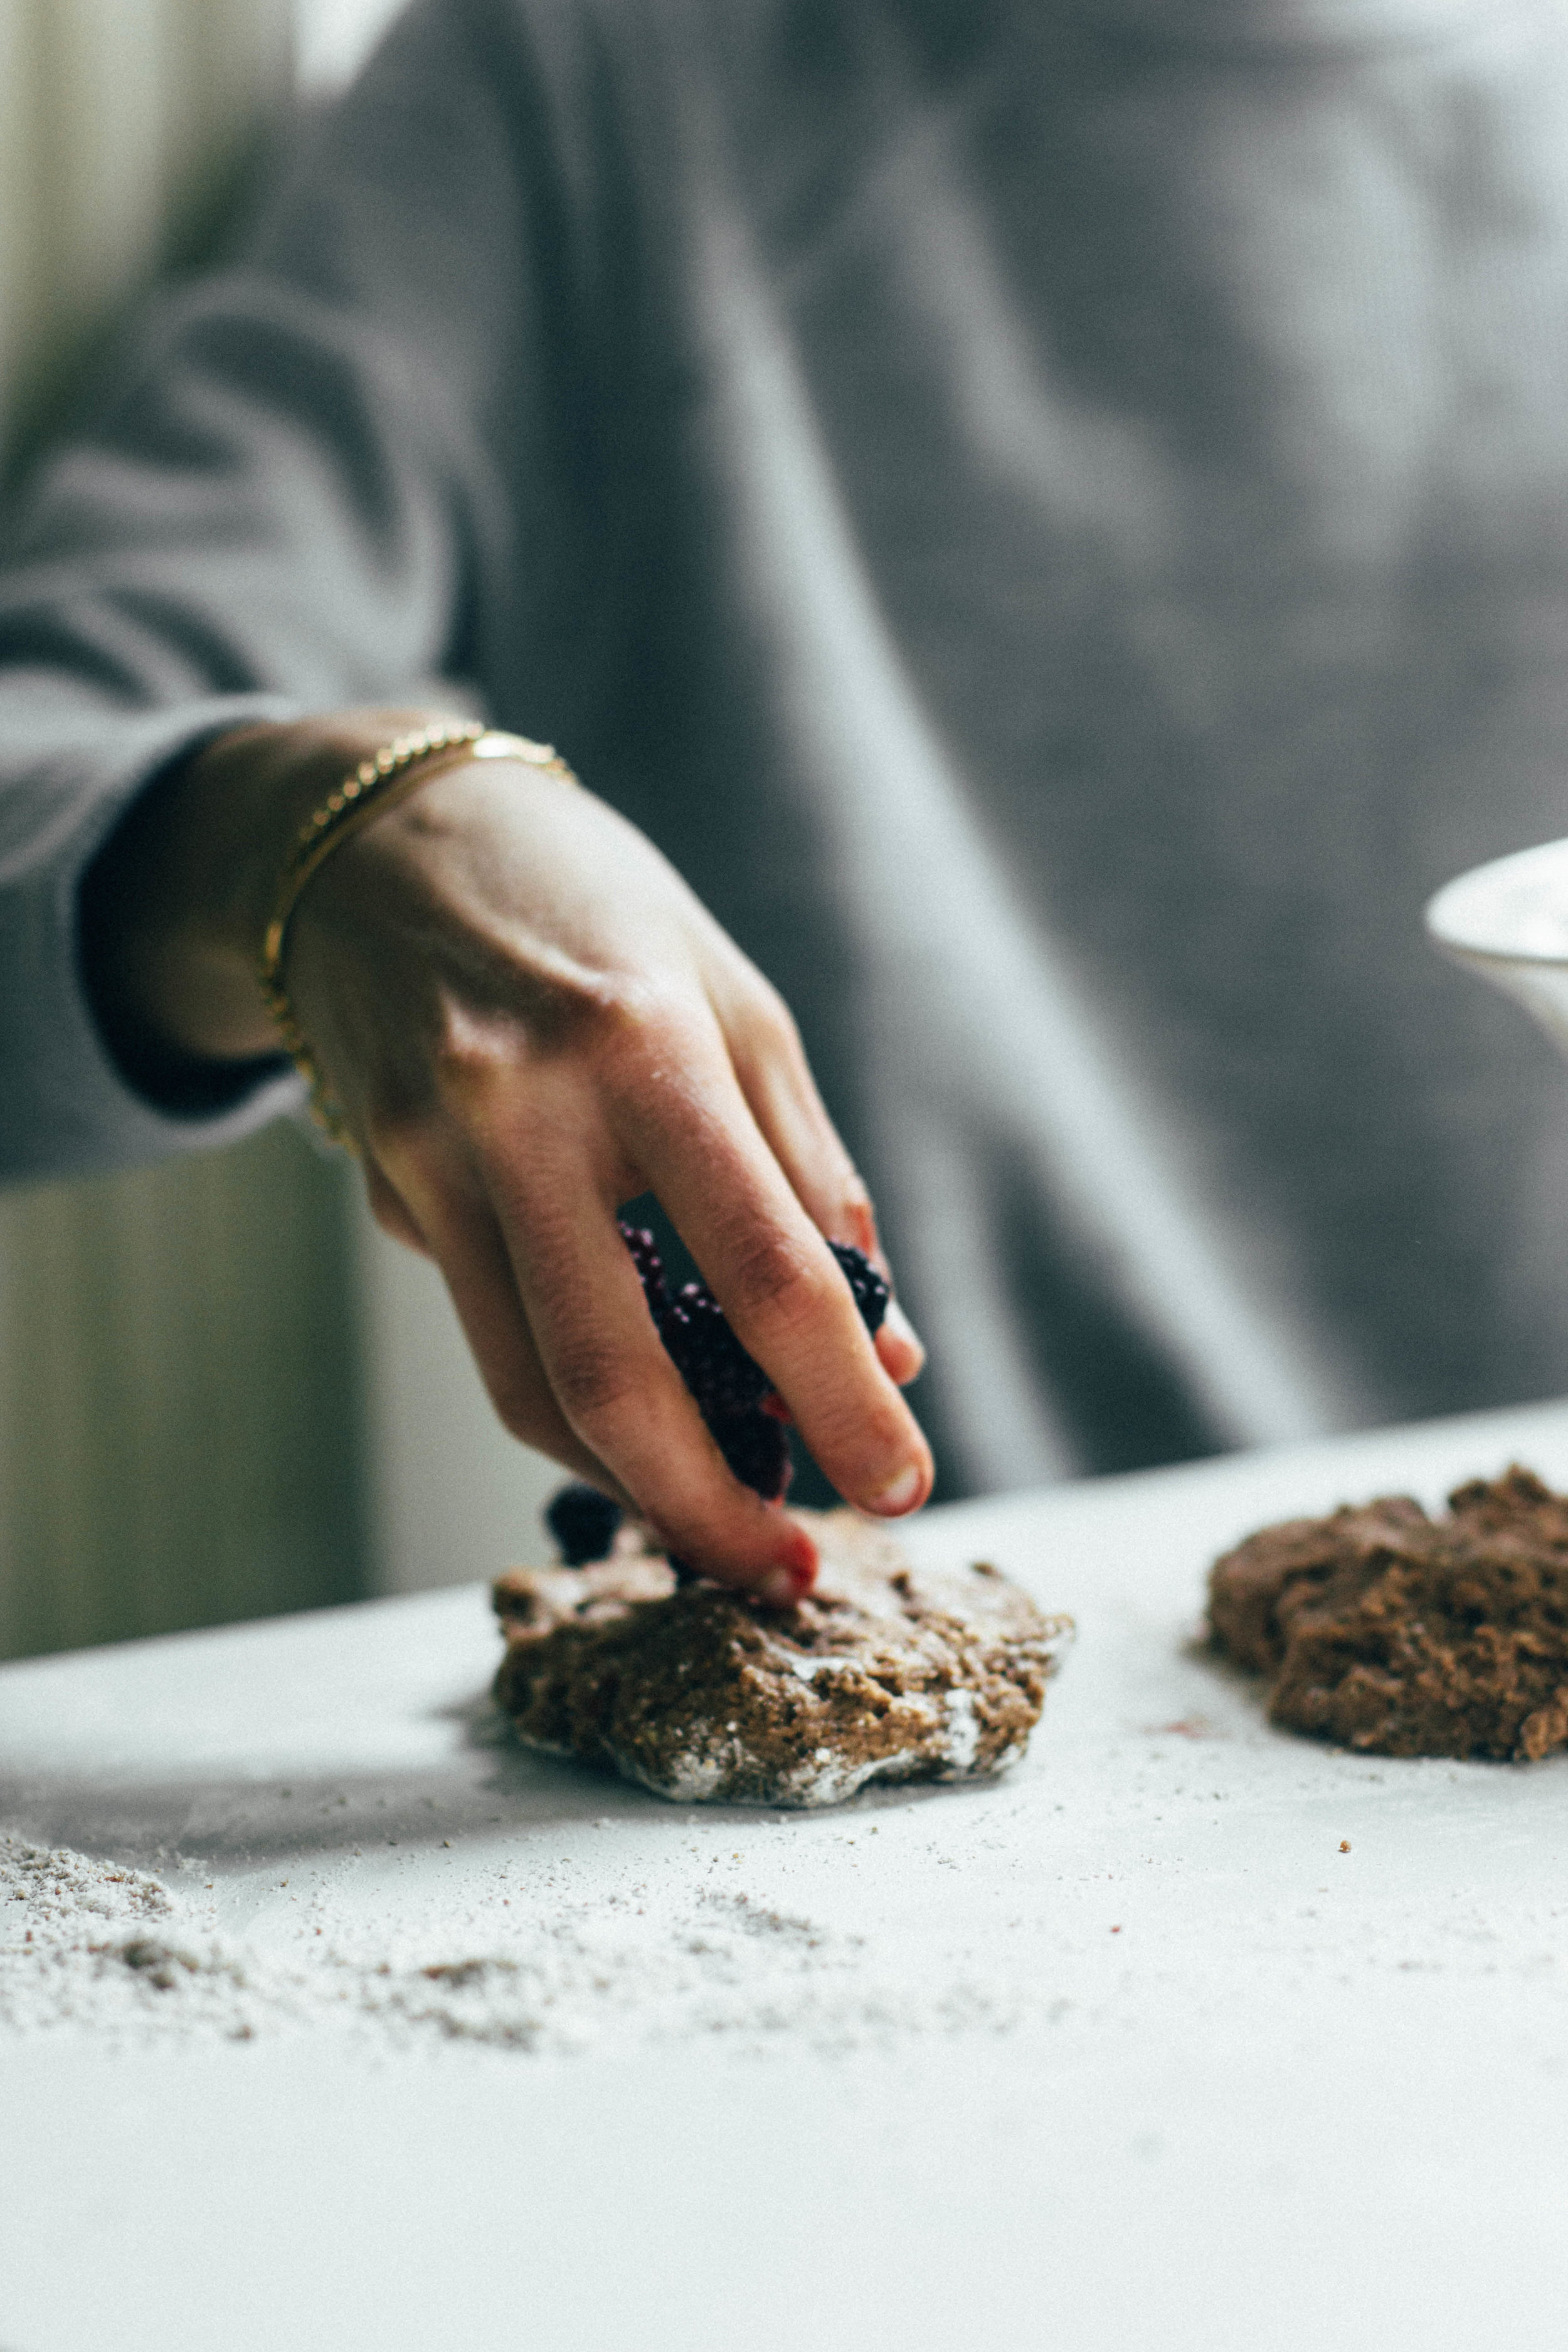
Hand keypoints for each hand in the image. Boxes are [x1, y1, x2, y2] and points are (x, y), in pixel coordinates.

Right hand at [86, 710, 930, 1596]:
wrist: (382, 840)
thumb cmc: (596, 915)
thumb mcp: (734, 1006)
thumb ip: (809, 1175)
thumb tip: (885, 1351)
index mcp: (644, 1045)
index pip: (763, 1265)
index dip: (840, 1399)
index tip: (904, 1488)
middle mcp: (520, 1108)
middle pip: (614, 1377)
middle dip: (713, 1507)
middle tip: (789, 1574)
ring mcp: (432, 1157)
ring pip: (530, 1389)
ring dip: (636, 1481)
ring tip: (723, 1511)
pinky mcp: (385, 1190)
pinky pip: (490, 1328)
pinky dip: (572, 1394)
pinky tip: (637, 1394)